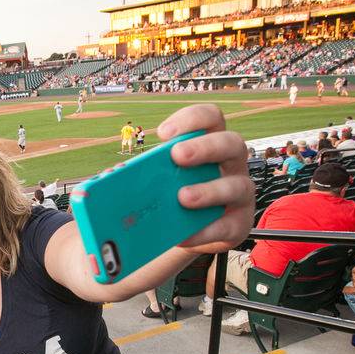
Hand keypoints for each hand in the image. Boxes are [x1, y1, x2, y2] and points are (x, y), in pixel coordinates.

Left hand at [157, 104, 254, 253]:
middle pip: (231, 143)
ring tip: (182, 198)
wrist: (182, 233)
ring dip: (209, 190)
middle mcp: (231, 164)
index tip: (163, 133)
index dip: (192, 119)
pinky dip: (206, 231)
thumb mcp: (157, 181)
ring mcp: (239, 193)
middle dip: (205, 147)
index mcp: (210, 143)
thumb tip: (114, 175)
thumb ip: (142, 174)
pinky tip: (185, 235)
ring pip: (239, 185)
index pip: (211, 118)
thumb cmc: (169, 197)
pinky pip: (229, 225)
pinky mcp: (239, 224)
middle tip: (177, 156)